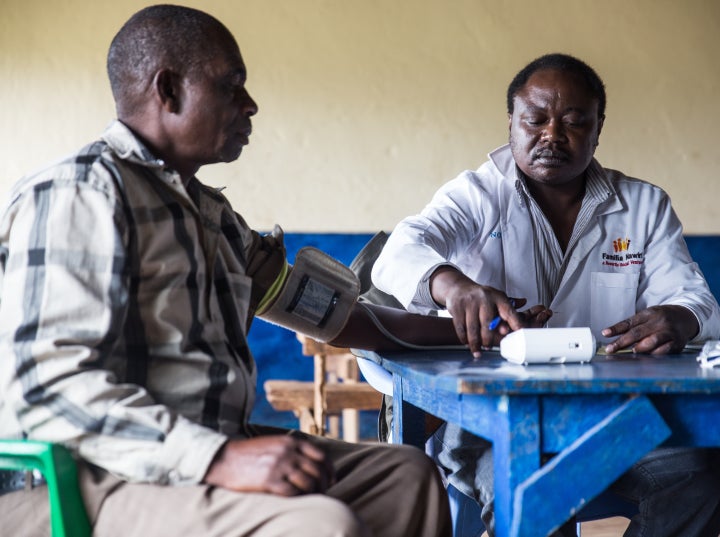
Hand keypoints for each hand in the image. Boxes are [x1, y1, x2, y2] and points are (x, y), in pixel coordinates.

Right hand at [203, 435, 333, 495]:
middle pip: (317, 471)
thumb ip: (292, 449)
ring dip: (313, 493)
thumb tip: (312, 464)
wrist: (224, 459)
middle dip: (323, 484)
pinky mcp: (269, 481)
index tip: (332, 480)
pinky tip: (298, 502)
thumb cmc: (249, 453)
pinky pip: (293, 492)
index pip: (321, 456)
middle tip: (323, 493)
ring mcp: (279, 466)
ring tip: (312, 499)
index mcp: (290, 441)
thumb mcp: (274, 443)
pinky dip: (299, 498)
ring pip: (308, 483)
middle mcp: (288, 452)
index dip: (330, 469)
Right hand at [430, 266, 549, 355]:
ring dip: (475, 343)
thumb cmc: (481, 296)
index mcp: (497, 297)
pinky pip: (460, 327)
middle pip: (487, 324)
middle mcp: (484, 298)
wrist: (458, 287)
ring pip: (472, 328)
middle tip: (488, 348)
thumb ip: (510, 306)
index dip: (515, 323)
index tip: (520, 334)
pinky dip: (463, 338)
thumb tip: (525, 304)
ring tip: (478, 351)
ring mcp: (469, 303)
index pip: (508, 311)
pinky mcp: (456, 308)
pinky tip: (466, 343)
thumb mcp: (496, 297)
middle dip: (488, 339)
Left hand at [602, 305, 698, 354]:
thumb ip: (632, 325)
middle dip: (622, 342)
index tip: (605, 333)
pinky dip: (654, 354)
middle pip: (637, 333)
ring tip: (632, 351)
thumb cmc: (662, 318)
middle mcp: (659, 322)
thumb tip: (611, 335)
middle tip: (610, 349)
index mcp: (649, 314)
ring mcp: (668, 332)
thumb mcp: (647, 316)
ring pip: (651, 341)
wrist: (686, 317)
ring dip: (639, 348)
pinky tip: (648, 356)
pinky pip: (664, 350)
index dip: (616, 328)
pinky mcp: (677, 343)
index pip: (629, 322)